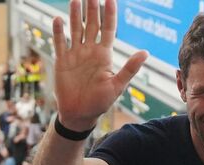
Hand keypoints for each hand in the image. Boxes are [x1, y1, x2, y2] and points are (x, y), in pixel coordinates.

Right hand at [53, 0, 147, 130]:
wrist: (79, 114)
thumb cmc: (100, 102)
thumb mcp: (117, 86)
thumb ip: (129, 68)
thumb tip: (146, 53)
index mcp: (104, 55)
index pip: (108, 29)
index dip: (109, 13)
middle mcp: (90, 51)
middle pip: (92, 24)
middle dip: (92, 8)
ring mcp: (75, 55)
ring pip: (76, 30)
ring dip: (75, 15)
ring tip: (75, 0)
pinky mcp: (62, 62)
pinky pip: (60, 43)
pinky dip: (58, 32)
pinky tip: (57, 20)